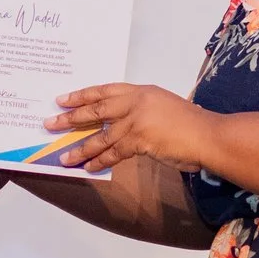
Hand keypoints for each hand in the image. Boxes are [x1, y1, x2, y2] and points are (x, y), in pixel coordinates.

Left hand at [48, 84, 215, 173]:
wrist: (208, 135)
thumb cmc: (189, 124)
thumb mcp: (162, 106)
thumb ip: (140, 110)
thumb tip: (118, 123)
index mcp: (141, 91)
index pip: (104, 90)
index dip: (81, 95)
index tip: (62, 100)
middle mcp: (136, 102)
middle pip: (96, 109)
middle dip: (71, 118)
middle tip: (51, 123)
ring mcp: (138, 120)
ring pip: (101, 135)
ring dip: (80, 147)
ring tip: (64, 157)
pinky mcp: (141, 140)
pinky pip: (114, 152)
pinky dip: (100, 161)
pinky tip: (88, 167)